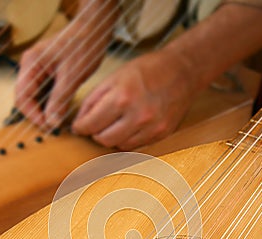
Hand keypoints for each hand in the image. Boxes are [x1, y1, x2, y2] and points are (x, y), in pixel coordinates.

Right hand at [16, 20, 109, 128]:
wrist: (94, 30)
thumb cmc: (83, 46)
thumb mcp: (72, 76)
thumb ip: (59, 101)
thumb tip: (52, 123)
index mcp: (31, 63)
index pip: (22, 96)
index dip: (33, 115)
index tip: (47, 127)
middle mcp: (31, 66)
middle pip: (26, 98)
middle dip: (38, 114)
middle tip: (53, 128)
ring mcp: (39, 70)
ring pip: (35, 97)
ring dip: (45, 111)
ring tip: (58, 122)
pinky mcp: (48, 73)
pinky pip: (45, 93)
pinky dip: (52, 104)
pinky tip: (61, 111)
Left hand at [73, 48, 195, 149]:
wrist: (182, 72)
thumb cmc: (147, 70)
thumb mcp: (114, 77)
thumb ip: (93, 100)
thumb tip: (79, 122)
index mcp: (122, 97)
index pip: (91, 124)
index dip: (80, 127)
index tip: (79, 126)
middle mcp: (138, 116)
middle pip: (103, 139)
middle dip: (96, 133)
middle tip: (97, 123)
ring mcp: (151, 128)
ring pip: (119, 145)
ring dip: (112, 137)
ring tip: (116, 122)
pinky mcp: (160, 134)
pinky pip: (135, 146)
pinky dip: (127, 139)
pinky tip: (129, 126)